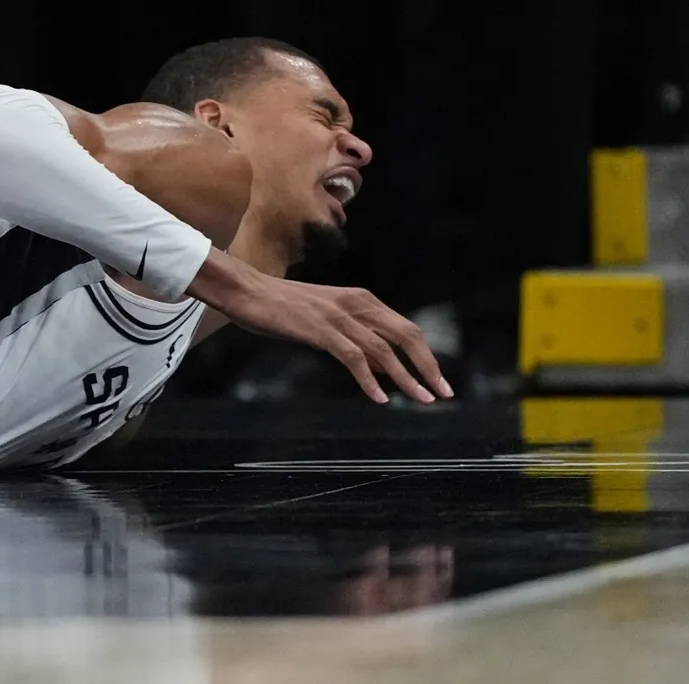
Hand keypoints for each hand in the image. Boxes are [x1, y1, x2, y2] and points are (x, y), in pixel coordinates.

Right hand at [190, 253, 451, 403]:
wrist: (245, 289)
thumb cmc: (279, 305)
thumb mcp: (325, 314)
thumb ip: (352, 333)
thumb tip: (380, 364)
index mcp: (360, 298)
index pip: (405, 328)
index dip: (426, 355)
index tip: (438, 379)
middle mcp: (355, 303)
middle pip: (405, 336)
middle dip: (428, 366)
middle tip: (443, 394)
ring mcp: (338, 316)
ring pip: (384, 350)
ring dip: (406, 378)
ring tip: (422, 399)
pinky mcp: (320, 329)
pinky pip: (353, 358)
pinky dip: (369, 380)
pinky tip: (379, 399)